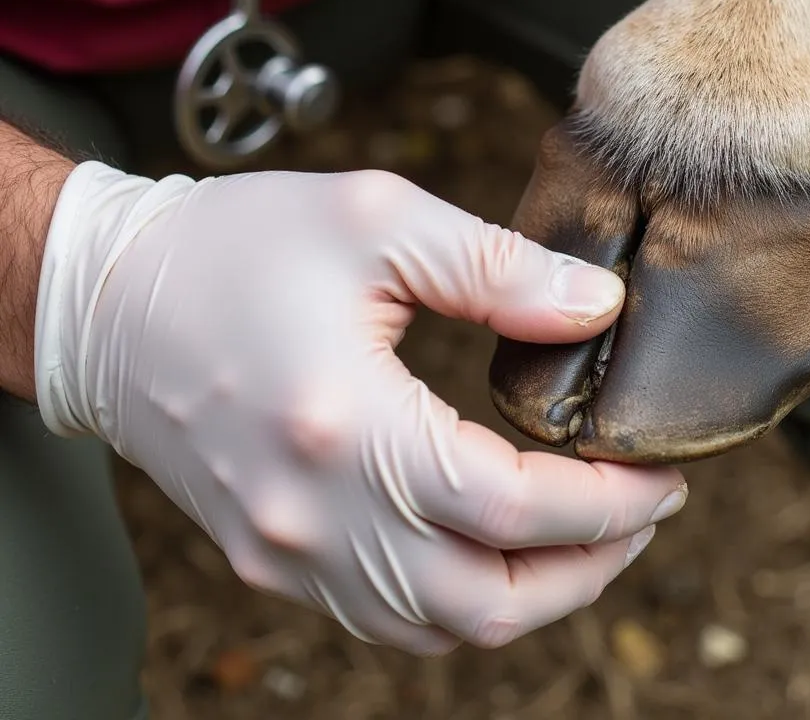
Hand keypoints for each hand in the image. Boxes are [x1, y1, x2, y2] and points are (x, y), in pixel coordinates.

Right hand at [35, 165, 685, 654]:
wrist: (113, 300)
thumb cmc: (234, 247)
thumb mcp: (376, 220)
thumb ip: (497, 268)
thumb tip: (595, 308)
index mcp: (345, 425)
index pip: (511, 508)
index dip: (607, 502)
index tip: (658, 472)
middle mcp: (313, 514)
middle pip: (486, 600)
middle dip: (591, 567)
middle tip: (641, 511)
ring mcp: (285, 551)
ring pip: (439, 628)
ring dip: (531, 593)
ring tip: (586, 534)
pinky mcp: (269, 556)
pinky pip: (385, 618)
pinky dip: (460, 599)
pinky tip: (494, 548)